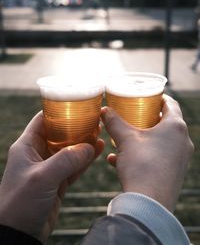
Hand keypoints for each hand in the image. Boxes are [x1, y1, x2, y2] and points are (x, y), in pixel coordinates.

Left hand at [0, 112, 103, 242]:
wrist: (19, 234)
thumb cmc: (20, 203)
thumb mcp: (43, 177)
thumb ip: (67, 160)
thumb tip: (90, 147)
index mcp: (27, 146)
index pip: (42, 120)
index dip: (58, 112)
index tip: (76, 105)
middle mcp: (37, 154)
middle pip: (59, 134)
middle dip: (76, 127)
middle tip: (94, 120)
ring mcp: (48, 169)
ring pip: (69, 150)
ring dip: (84, 143)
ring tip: (100, 133)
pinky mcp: (57, 182)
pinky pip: (74, 166)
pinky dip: (85, 160)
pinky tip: (97, 151)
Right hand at [101, 95, 193, 211]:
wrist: (149, 204)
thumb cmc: (141, 165)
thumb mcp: (125, 139)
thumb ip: (114, 122)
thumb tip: (104, 110)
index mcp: (176, 127)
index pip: (171, 104)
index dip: (158, 98)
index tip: (146, 96)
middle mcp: (183, 141)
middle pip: (166, 123)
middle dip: (147, 118)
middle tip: (133, 115)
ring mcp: (180, 158)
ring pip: (161, 141)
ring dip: (142, 138)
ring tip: (124, 138)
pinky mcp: (174, 172)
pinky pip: (158, 157)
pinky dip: (142, 154)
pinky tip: (118, 160)